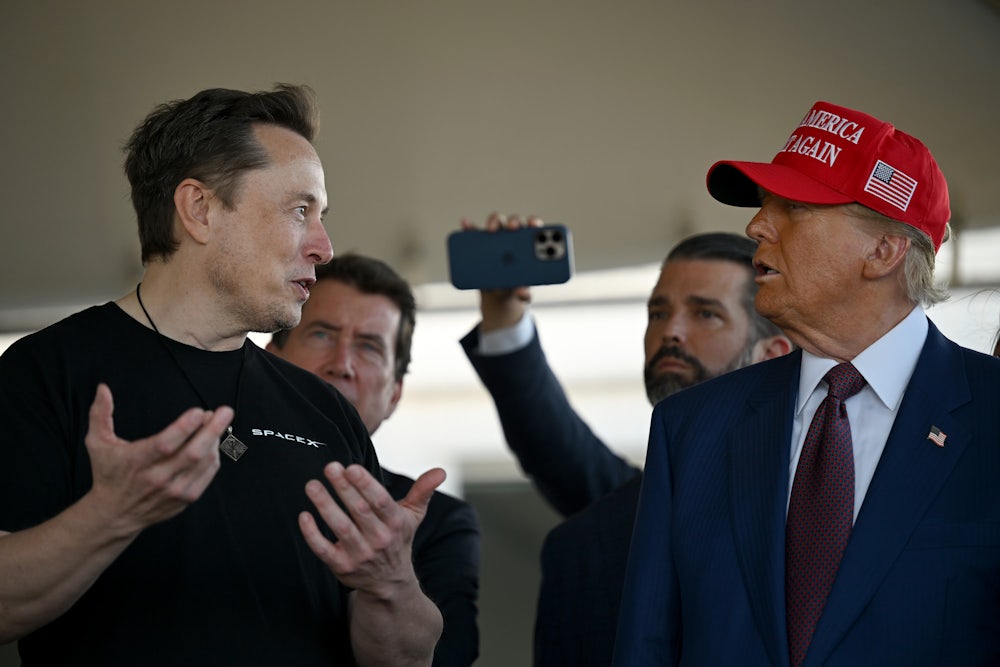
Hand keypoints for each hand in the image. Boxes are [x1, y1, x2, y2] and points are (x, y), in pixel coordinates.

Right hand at [84, 383, 233, 535]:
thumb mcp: (97, 443)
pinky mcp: (185, 498)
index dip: (184, 427)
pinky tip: (212, 443)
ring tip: (216, 423)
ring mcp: (174, 490)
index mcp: (137, 462)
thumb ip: (100, 414)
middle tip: (225, 412)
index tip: (199, 411)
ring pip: (204, 463)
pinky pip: (208, 474)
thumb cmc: (108, 474)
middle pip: (192, 453)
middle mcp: (157, 478)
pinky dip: (214, 456)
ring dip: (215, 440)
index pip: (165, 444)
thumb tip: (103, 388)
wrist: (115, 513)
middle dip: (212, 430)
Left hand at [299, 463, 445, 598]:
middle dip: (343, 488)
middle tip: (330, 467)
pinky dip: (312, 534)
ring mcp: (359, 555)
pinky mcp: (341, 567)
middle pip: (359, 511)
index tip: (351, 467)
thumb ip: (423, 491)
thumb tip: (441, 471)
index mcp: (396, 524)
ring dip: (325, 505)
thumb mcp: (413, 515)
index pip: (380, 501)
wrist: (389, 583)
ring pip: (340, 528)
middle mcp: (379, 540)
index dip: (365, 484)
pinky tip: (304, 515)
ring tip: (312, 485)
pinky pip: (323, 550)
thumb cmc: (397, 539)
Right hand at [459, 211, 541, 330]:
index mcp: (529, 244)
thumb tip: (523, 294)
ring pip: (497, 221)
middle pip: (515, 221)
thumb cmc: (515, 286)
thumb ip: (525, 293)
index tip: (534, 225)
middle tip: (512, 228)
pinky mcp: (480, 242)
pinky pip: (474, 231)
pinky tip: (465, 224)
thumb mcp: (521, 291)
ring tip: (491, 230)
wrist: (498, 292)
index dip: (534, 222)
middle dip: (514, 222)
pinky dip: (469, 227)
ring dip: (494, 221)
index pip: (534, 227)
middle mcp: (514, 235)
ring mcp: (496, 237)